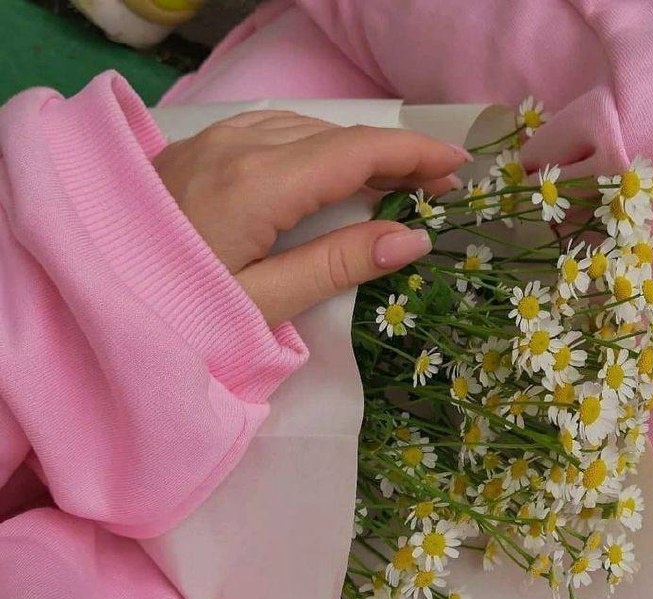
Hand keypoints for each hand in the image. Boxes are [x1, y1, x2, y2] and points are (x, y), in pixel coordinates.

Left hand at [153, 110, 469, 327]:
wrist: (93, 293)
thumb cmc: (177, 312)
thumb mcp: (265, 302)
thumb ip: (338, 265)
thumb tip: (412, 240)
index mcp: (260, 183)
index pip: (358, 152)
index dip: (415, 152)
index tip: (459, 165)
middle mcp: (240, 146)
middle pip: (337, 136)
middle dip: (394, 155)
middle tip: (435, 188)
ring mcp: (216, 142)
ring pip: (308, 131)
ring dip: (356, 151)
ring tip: (393, 184)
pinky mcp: (200, 149)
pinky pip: (275, 134)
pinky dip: (317, 149)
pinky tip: (330, 174)